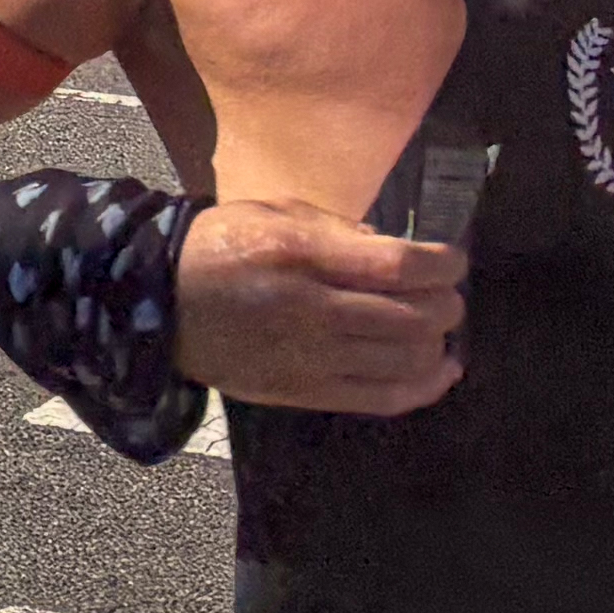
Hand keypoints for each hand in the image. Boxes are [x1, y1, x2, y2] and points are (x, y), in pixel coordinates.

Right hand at [172, 196, 465, 414]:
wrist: (160, 304)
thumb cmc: (220, 247)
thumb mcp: (272, 214)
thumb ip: (338, 229)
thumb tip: (399, 253)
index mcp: (299, 255)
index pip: (397, 267)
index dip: (442, 265)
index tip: (453, 259)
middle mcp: (310, 309)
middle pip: (413, 316)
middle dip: (446, 303)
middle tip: (446, 292)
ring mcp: (310, 358)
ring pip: (407, 359)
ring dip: (438, 341)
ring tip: (436, 327)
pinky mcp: (308, 392)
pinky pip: (385, 398)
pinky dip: (426, 385)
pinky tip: (440, 369)